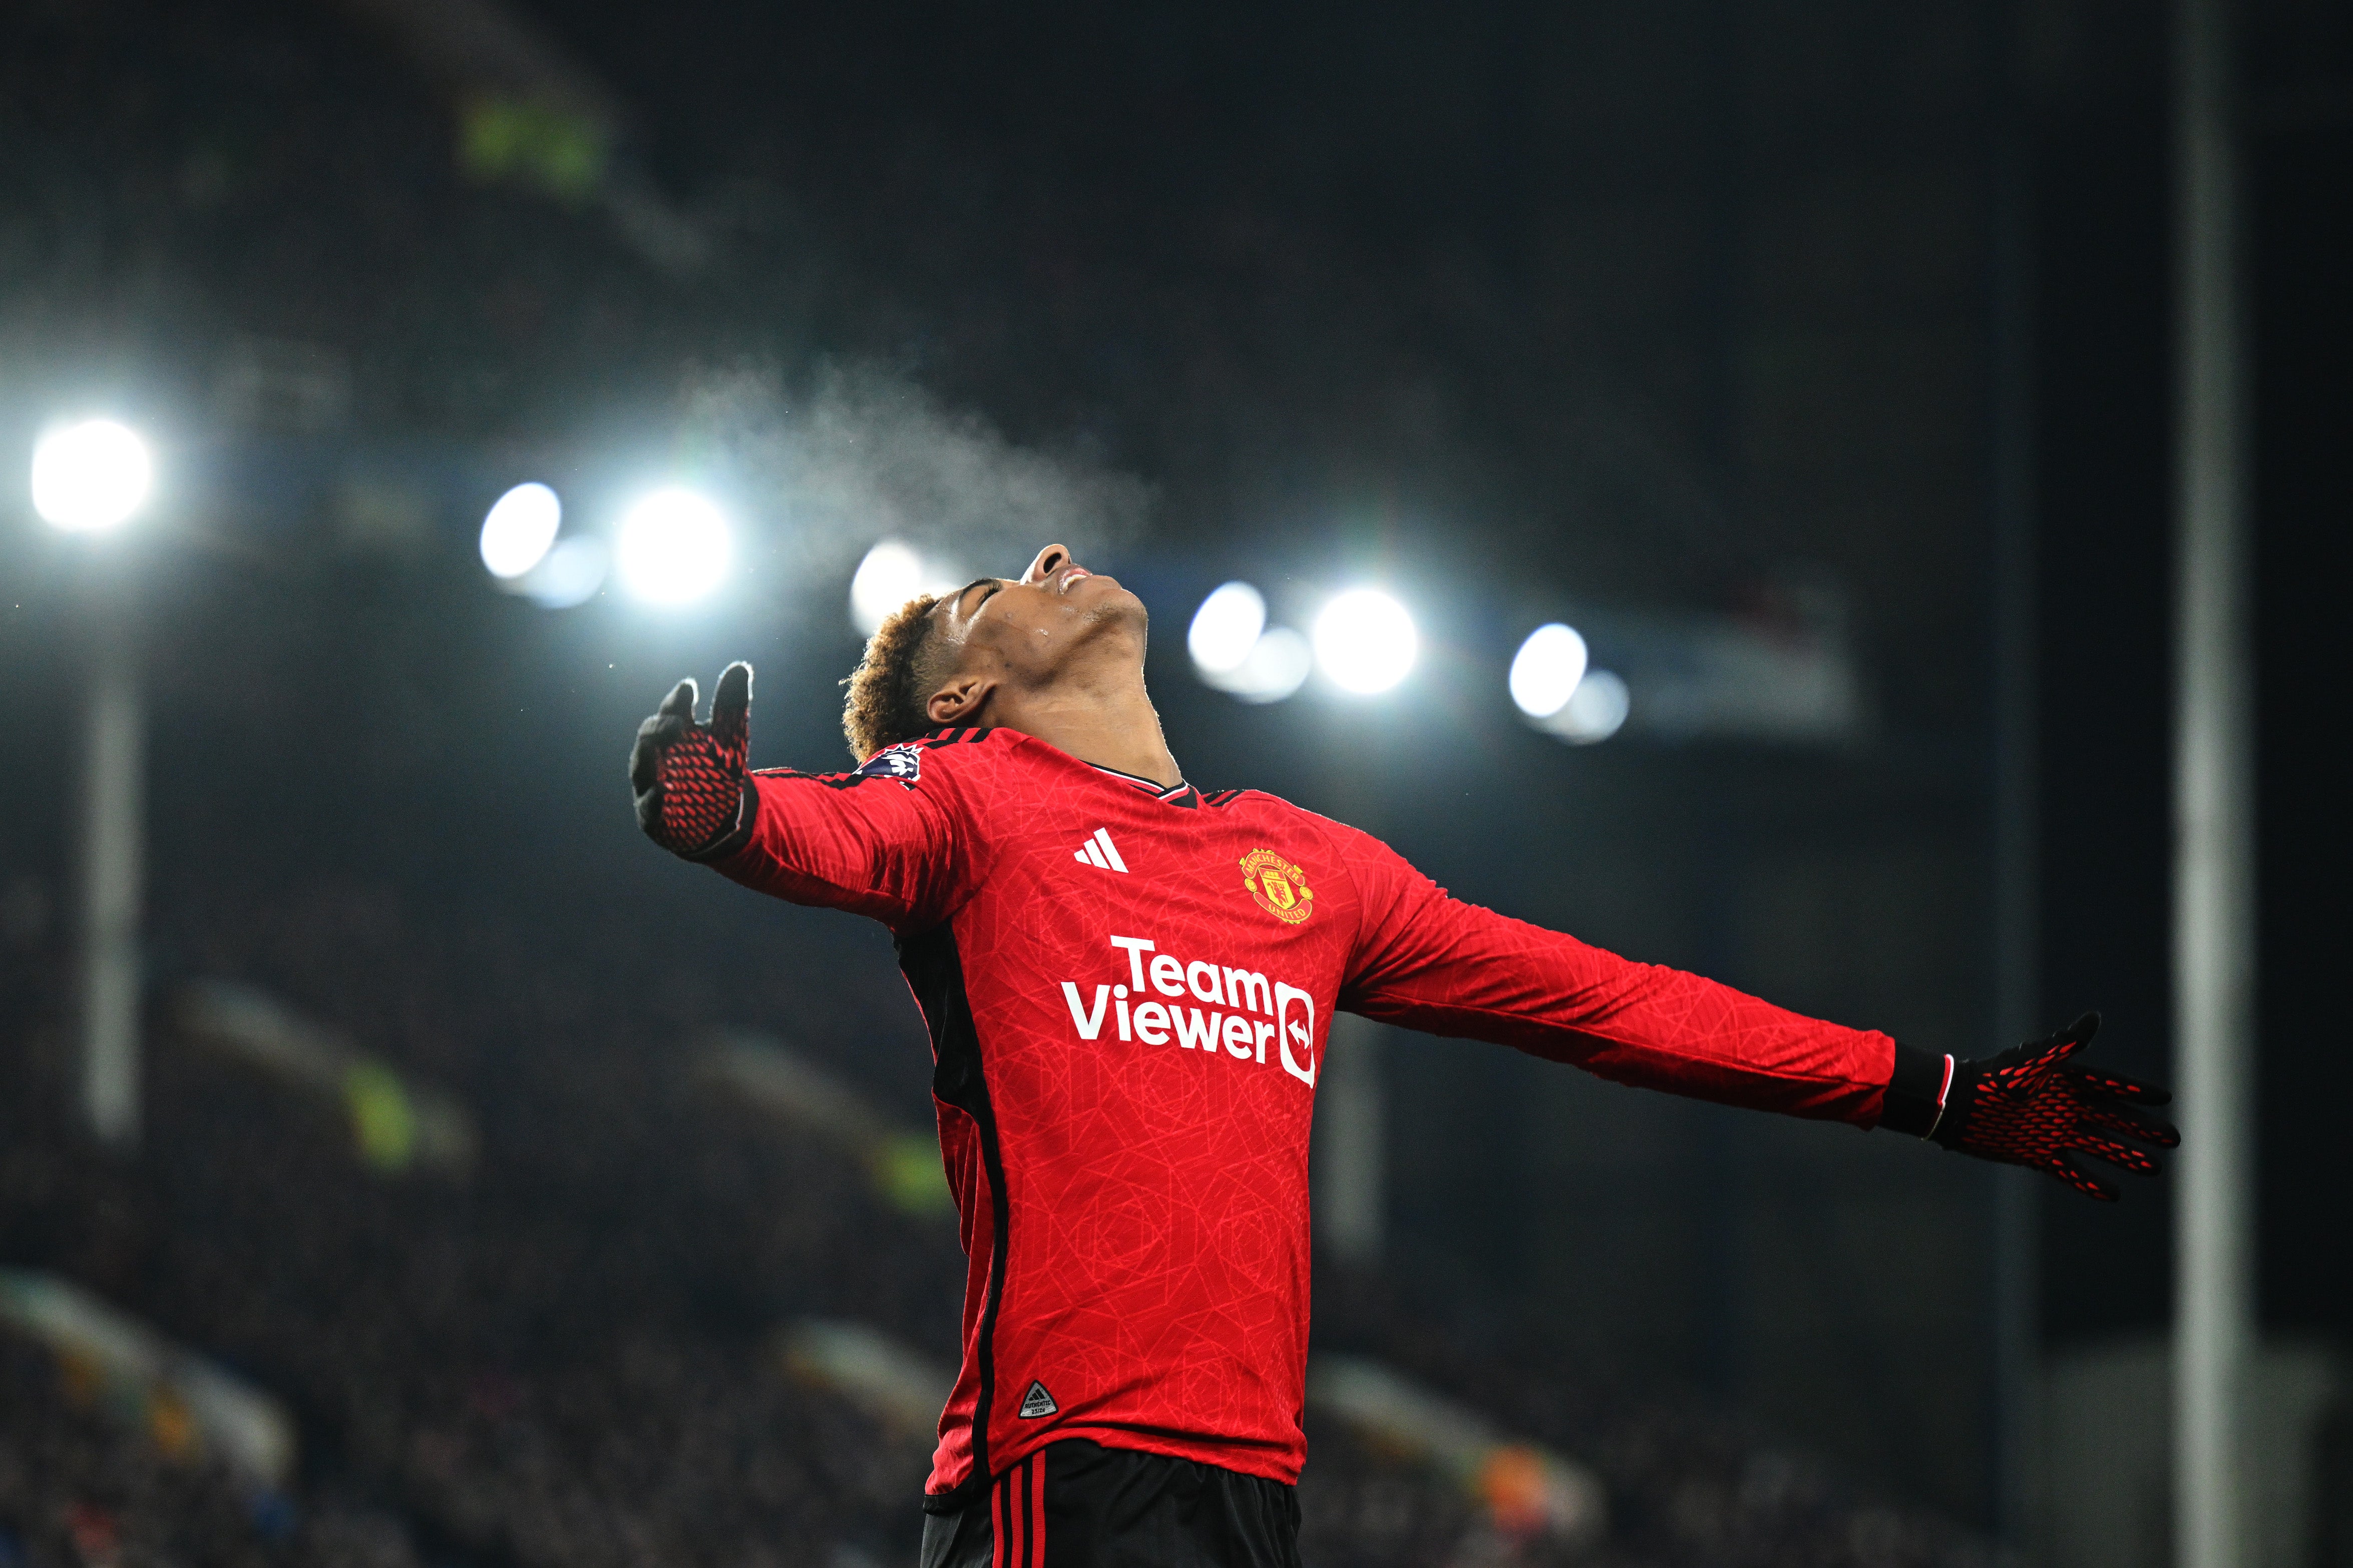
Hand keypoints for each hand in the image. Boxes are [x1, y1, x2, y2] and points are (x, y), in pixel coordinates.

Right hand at [629, 662, 752, 858]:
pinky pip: (648, 808)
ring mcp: (649, 784)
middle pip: (648, 736)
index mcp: (673, 732)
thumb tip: (741, 667)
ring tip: (664, 755)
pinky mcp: (652, 816)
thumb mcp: (729, 737)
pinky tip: (663, 795)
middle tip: (677, 723)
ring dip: (651, 760)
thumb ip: (732, 706)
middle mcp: (655, 755)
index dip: (677, 700)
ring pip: (642, 769)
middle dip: (659, 727)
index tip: (689, 688)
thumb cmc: (716, 768)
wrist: (718, 815)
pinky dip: (653, 801)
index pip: (671, 711)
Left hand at [1933, 1013, 2178, 1200]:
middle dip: (2142, 1129)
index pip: (2110, 1086)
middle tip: (2173, 1139)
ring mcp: (2054, 1131)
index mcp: (2065, 1081)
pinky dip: (2090, 1182)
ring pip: (2099, 1146)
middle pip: (2113, 1118)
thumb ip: (2065, 1045)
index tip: (2166, 1097)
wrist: (1961, 1106)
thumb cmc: (1995, 1078)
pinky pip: (2071, 1170)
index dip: (2136, 1091)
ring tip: (2153, 1168)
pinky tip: (2113, 1194)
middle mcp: (2064, 1107)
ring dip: (2125, 1157)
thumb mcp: (2034, 1061)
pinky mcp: (2039, 1153)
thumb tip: (2095, 1018)